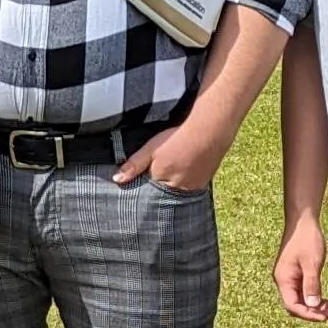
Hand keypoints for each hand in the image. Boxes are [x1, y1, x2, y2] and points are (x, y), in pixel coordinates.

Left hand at [114, 119, 229, 196]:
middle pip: (160, 195)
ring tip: (171, 173)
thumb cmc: (178, 138)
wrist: (210, 132)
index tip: (136, 183)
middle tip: (156, 175)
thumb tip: (117, 180)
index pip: (145, 192)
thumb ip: (134, 165)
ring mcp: (191, 189)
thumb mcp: (151, 149)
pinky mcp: (202, 186)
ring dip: (170, 188)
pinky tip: (183, 174)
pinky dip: (183, 185)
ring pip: (174, 193)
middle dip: (155, 190)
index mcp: (160, 182)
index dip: (140, 186)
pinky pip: (188, 191)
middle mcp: (176, 190)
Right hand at [273, 210, 327, 321]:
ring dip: (316, 306)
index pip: (292, 306)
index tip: (324, 318)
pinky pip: (303, 291)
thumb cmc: (306, 240)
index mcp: (284, 279)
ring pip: (301, 299)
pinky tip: (327, 300)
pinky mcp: (295, 273)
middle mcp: (283, 280)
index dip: (308, 314)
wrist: (302, 222)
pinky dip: (315, 297)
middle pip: (296, 305)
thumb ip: (312, 285)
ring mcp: (288, 277)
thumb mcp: (312, 263)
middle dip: (313, 312)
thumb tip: (312, 306)